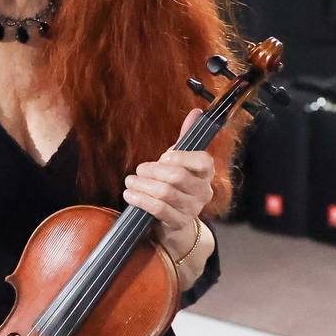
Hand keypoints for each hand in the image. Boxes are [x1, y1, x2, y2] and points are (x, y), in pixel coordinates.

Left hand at [122, 109, 214, 260]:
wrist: (175, 223)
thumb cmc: (176, 187)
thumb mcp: (181, 162)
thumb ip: (186, 139)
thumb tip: (196, 112)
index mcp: (206, 174)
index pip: (203, 161)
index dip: (181, 157)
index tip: (163, 156)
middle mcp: (203, 192)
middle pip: (177, 176)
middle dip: (153, 171)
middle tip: (139, 170)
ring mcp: (192, 209)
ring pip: (165, 193)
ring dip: (142, 185)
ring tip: (130, 181)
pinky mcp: (178, 223)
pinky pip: (158, 209)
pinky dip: (140, 200)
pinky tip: (130, 195)